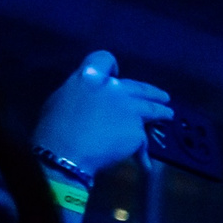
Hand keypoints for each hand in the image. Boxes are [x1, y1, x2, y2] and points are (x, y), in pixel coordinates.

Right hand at [33, 50, 173, 177]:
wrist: (66, 152)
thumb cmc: (55, 128)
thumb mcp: (62, 99)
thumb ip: (81, 93)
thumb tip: (89, 99)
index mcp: (90, 77)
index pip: (105, 59)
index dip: (112, 66)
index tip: (116, 74)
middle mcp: (114, 89)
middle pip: (138, 87)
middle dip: (151, 92)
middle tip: (162, 97)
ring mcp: (129, 108)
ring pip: (151, 108)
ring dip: (161, 112)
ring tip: (168, 115)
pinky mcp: (137, 129)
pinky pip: (143, 141)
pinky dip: (143, 152)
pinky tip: (146, 163)